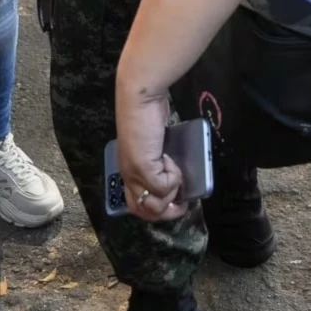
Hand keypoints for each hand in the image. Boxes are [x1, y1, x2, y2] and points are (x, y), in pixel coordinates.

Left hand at [116, 79, 187, 222]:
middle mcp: (128, 175)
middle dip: (166, 213)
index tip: (171, 202)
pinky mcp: (144, 168)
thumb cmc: (146, 113)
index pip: (135, 204)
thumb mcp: (152, 142)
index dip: (154, 208)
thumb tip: (168, 168)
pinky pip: (164, 187)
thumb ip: (156, 156)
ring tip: (177, 176)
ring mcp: (135, 174)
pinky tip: (170, 158)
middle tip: (182, 204)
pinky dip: (174, 178)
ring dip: (171, 195)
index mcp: (128, 169)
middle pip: (144, 211)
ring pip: (155, 206)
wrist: (140, 97)